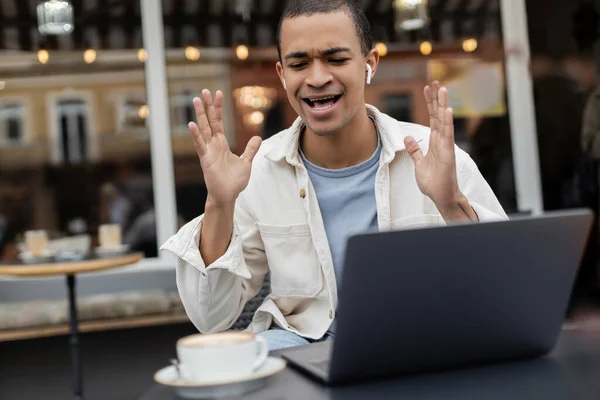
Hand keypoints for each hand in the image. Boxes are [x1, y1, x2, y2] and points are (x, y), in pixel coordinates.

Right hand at [190, 89, 261, 205]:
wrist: (228, 195)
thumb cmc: (234, 181)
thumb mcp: (246, 162)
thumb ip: (250, 149)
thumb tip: (257, 137)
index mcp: (222, 144)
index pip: (218, 122)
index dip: (218, 108)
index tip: (218, 93)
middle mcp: (213, 144)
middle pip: (209, 121)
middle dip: (207, 106)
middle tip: (204, 91)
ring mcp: (208, 151)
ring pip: (203, 129)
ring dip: (200, 114)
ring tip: (196, 100)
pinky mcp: (205, 159)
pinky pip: (200, 145)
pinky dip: (196, 135)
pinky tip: (191, 124)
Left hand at [404, 82, 475, 220]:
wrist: (440, 197)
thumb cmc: (433, 182)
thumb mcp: (419, 163)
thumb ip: (415, 150)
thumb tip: (408, 137)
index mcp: (434, 142)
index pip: (432, 118)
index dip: (429, 104)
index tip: (426, 89)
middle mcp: (441, 141)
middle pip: (438, 116)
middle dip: (436, 99)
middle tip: (434, 82)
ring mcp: (446, 146)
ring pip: (444, 121)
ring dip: (443, 105)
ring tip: (442, 89)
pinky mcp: (448, 154)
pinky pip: (448, 136)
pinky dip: (447, 122)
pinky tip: (447, 110)